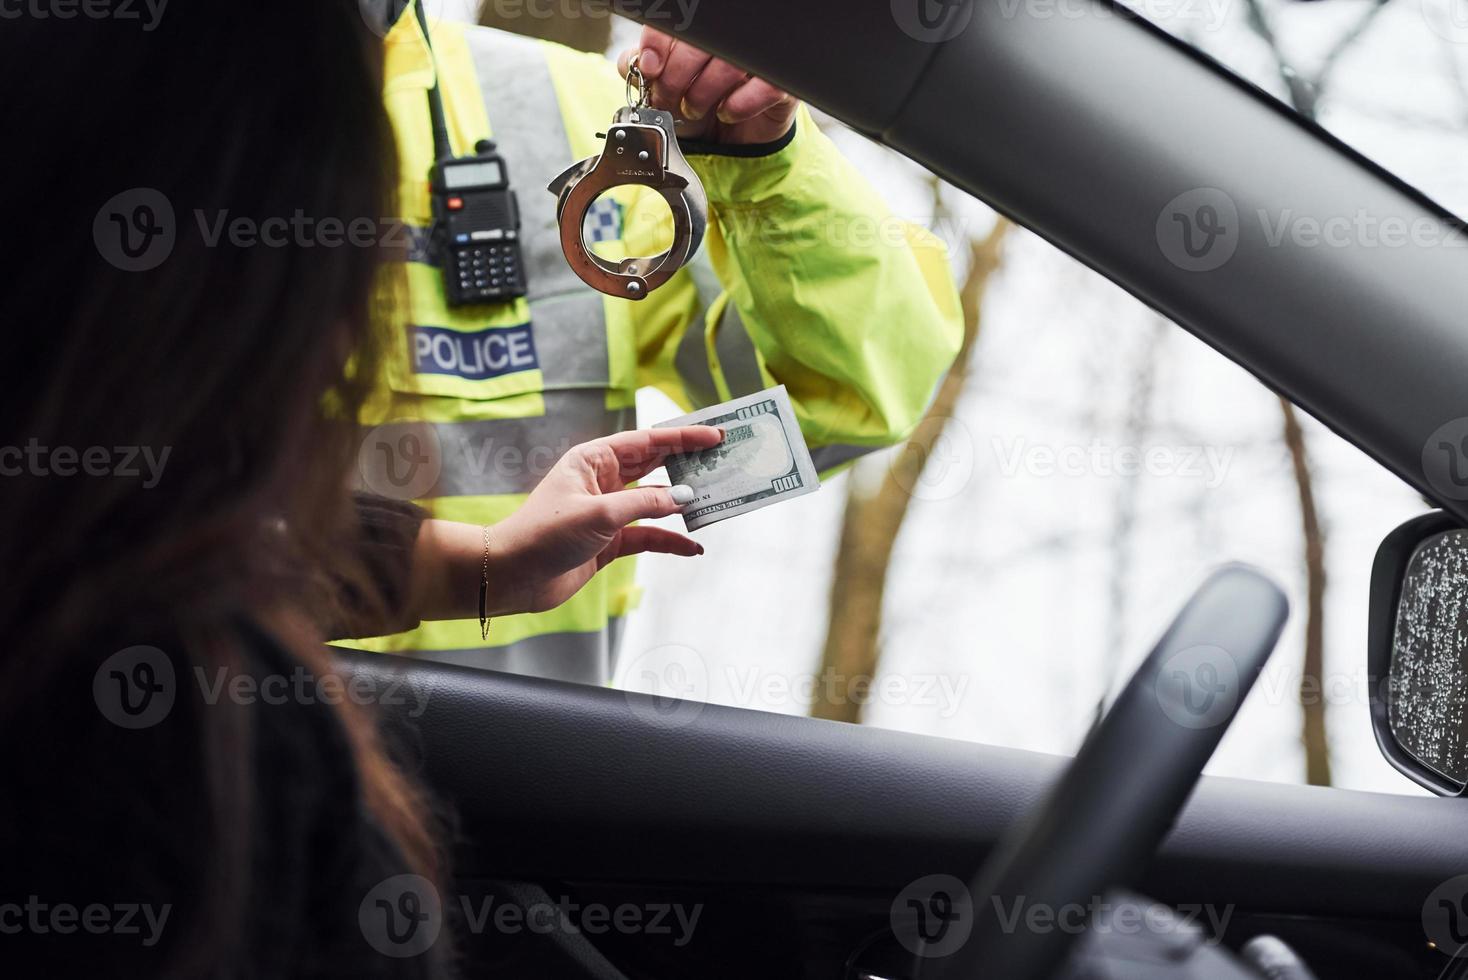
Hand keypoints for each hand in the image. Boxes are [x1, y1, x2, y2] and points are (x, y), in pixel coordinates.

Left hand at [485, 426, 723, 614]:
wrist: (513, 576)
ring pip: (656, 503)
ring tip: (716, 505)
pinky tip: (693, 547)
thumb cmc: (546, 533)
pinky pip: (648, 535)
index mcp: (594, 459)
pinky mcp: (610, 541)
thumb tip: (685, 498)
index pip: (647, 441)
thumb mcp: (600, 513)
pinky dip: (670, 540)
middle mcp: (603, 481)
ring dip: (683, 506)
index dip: (684, 437)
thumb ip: (646, 504)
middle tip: (725, 461)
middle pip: (656, 467)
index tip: (716, 434)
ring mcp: (609, 512)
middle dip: (689, 466)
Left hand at [617, 27, 796, 145]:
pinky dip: (736, 106)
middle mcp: (732, 38)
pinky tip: (726, 112)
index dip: (658, 42)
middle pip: (700, 43)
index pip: (680, 22)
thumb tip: (632, 63)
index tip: (649, 68)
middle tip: (668, 100)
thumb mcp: (666, 82)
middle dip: (675, 78)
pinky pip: (761, 88)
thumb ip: (644, 66)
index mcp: (703, 30)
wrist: (735, 135)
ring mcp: (759, 58)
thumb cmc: (702, 99)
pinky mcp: (781, 84)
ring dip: (702, 94)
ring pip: (728, 64)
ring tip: (694, 109)